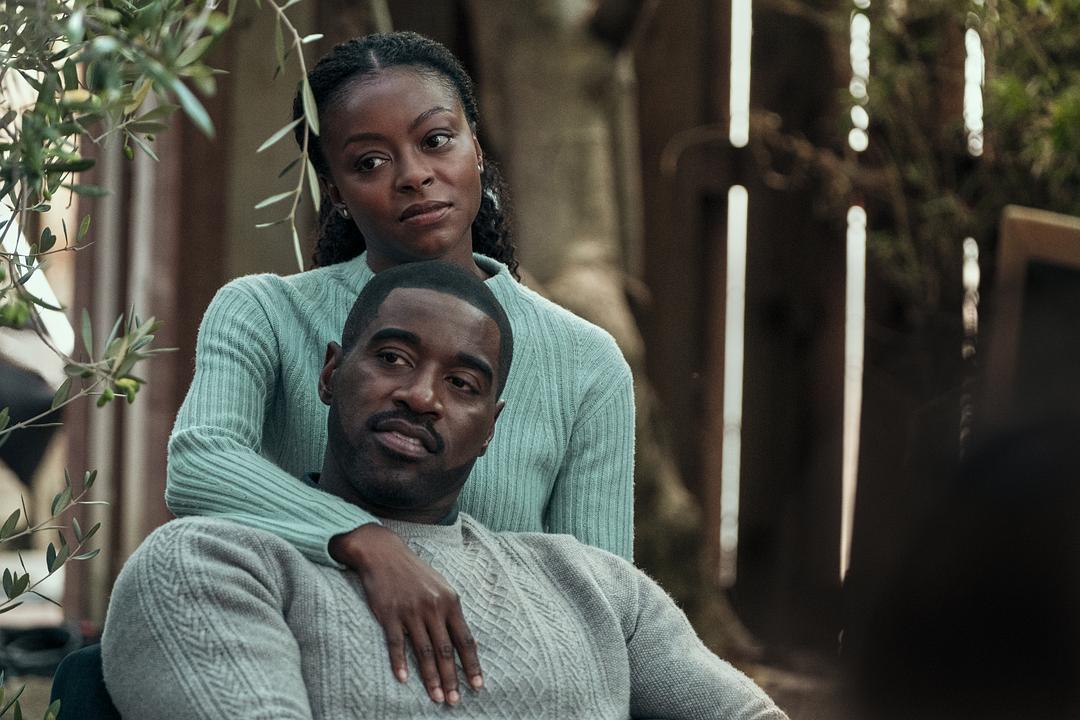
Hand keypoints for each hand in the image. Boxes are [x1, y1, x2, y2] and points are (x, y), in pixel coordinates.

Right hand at [330, 524, 482, 704]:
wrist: (385, 553)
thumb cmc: (415, 573)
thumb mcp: (441, 587)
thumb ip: (451, 613)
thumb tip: (465, 642)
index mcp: (450, 602)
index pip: (465, 639)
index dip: (472, 664)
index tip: (477, 685)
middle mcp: (433, 607)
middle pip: (445, 650)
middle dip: (452, 678)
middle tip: (455, 701)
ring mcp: (410, 611)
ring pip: (423, 651)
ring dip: (430, 677)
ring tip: (436, 697)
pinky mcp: (389, 613)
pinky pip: (396, 643)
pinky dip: (400, 663)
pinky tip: (404, 680)